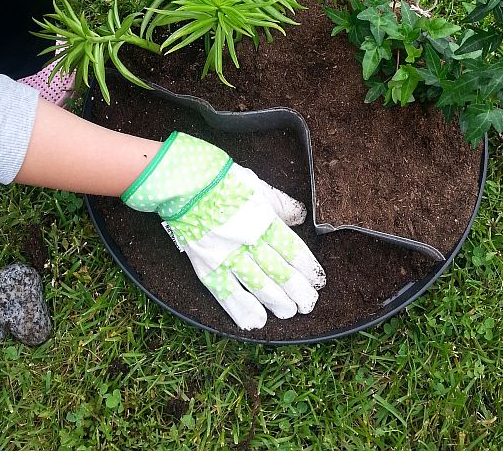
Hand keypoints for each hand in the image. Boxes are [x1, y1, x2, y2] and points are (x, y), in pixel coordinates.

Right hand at [122, 132, 325, 329]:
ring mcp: (226, 255)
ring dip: (276, 301)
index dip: (307, 268)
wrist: (185, 183)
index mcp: (263, 220)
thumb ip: (281, 205)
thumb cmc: (223, 180)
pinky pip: (226, 292)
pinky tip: (256, 321)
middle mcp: (248, 241)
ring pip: (258, 285)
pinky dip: (241, 309)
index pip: (292, 250)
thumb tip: (300, 216)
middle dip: (297, 290)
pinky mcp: (207, 265)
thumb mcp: (258, 187)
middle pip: (279, 272)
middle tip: (308, 303)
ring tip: (289, 312)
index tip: (317, 280)